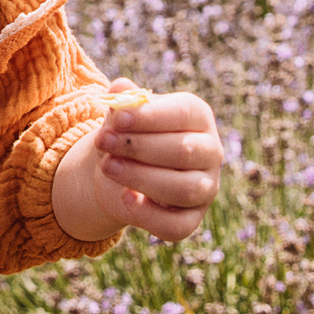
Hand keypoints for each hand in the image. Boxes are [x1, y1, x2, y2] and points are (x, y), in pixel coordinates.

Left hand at [55, 82, 222, 242]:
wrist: (120, 172)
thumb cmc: (128, 134)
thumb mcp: (122, 115)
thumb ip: (123, 102)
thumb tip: (120, 87)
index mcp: (199, 116)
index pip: (184, 114)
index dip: (150, 116)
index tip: (116, 118)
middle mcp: (211, 152)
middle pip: (184, 151)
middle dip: (139, 147)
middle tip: (102, 142)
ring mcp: (205, 188)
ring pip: (183, 189)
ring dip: (141, 178)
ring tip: (107, 166)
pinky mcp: (192, 220)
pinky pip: (176, 226)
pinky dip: (148, 215)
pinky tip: (124, 198)